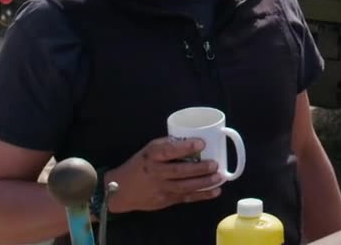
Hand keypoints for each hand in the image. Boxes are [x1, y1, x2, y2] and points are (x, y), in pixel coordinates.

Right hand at [105, 137, 225, 212]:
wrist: (120, 190)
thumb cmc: (139, 165)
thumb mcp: (148, 150)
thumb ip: (167, 146)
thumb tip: (191, 139)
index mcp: (152, 156)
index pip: (169, 151)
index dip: (185, 147)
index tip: (201, 142)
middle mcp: (156, 173)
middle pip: (179, 171)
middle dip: (199, 168)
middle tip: (215, 164)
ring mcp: (161, 188)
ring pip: (185, 186)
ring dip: (204, 183)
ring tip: (219, 177)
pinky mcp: (166, 200)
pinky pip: (186, 198)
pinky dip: (202, 195)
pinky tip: (215, 192)